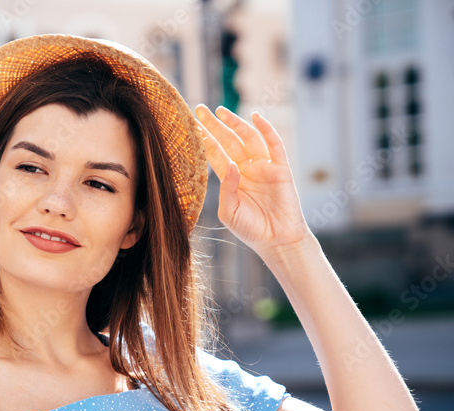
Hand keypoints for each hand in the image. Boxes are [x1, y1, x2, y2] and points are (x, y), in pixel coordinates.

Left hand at [194, 105, 312, 256]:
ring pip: (248, 138)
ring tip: (221, 111)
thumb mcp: (229, 212)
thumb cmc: (250, 229)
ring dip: (235, 123)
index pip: (214, 153)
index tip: (190, 125)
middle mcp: (246, 169)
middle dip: (214, 125)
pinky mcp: (281, 169)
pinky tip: (256, 117)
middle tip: (199, 109)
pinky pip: (274, 145)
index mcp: (231, 178)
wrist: (277, 241)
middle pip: (228, 141)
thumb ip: (227, 190)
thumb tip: (231, 165)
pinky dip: (267, 129)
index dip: (204, 139)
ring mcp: (264, 167)